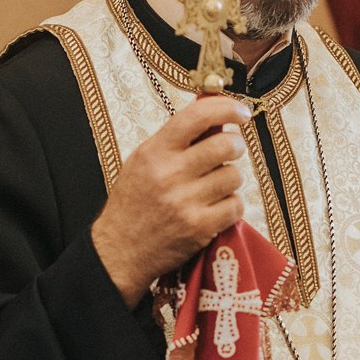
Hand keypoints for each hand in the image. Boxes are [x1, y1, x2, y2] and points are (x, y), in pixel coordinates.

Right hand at [91, 96, 250, 305]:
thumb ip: (174, 141)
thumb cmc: (133, 204)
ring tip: (213, 187)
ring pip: (234, 176)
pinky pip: (236, 206)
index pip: (197, 116)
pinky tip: (215, 208)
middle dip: (235, 145)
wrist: (119, 251)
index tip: (240, 112)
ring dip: (230, 180)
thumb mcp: (141, 162)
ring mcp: (186, 202)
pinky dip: (231, 206)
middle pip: (226, 144)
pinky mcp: (200, 228)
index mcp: (155, 152)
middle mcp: (170, 174)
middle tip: (230, 151)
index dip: (226, 108)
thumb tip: (215, 120)